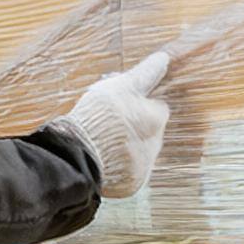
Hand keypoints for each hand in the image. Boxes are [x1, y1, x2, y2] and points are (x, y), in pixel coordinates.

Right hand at [61, 52, 171, 199]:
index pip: (157, 106)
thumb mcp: (121, 86)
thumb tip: (164, 58)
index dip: (139, 103)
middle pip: (148, 130)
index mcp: (157, 118)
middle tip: (108, 119)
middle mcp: (156, 144)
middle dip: (133, 125)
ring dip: (125, 145)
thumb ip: (145, 73)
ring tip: (101, 139)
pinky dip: (118, 165)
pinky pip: (129, 172)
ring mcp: (145, 166)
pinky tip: (102, 157)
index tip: (123, 103)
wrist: (79, 156)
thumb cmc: (100, 116)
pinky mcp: (132, 184)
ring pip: (139, 152)